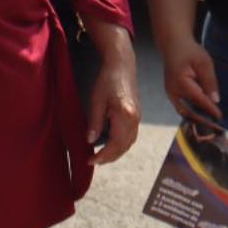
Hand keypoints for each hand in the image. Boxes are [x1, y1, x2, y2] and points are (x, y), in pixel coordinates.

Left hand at [86, 35, 140, 164]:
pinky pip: (130, 136)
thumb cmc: (107, 80)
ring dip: (116, 152)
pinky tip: (111, 145)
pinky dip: (121, 144)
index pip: (115, 144)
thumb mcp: (96, 99)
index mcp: (125, 116)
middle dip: (109, 157)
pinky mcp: (137, 116)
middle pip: (124, 147)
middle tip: (94, 161)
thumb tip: (90, 141)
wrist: (122, 66)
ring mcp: (138, 119)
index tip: (91, 160)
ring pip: (128, 143)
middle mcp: (135, 120)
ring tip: (101, 156)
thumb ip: (95, 121)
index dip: (103, 155)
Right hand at [161, 34, 221, 121]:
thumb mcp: (204, 62)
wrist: (173, 44)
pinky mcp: (172, 93)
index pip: (198, 100)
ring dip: (197, 119)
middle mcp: (172, 90)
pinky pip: (182, 107)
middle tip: (217, 128)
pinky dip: (192, 113)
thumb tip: (215, 100)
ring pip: (184, 111)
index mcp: (180, 82)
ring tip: (212, 125)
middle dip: (203, 121)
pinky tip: (203, 116)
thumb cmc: (189, 51)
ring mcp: (170, 93)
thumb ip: (209, 81)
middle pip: (189, 111)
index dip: (210, 110)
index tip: (221, 119)